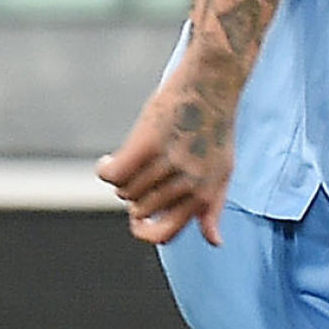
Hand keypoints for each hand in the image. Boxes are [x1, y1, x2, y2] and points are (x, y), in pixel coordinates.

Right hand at [97, 73, 231, 246]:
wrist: (210, 85)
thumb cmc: (215, 130)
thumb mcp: (224, 171)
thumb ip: (214, 209)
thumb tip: (215, 242)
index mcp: (206, 193)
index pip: (166, 232)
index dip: (146, 231)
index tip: (137, 221)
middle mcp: (189, 183)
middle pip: (140, 208)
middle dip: (135, 195)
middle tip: (141, 170)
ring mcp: (169, 163)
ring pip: (125, 190)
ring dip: (123, 177)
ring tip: (133, 157)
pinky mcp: (148, 143)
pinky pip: (112, 174)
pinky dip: (105, 169)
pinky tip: (108, 159)